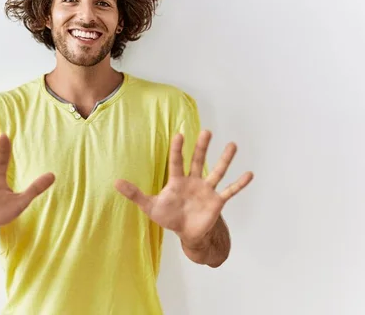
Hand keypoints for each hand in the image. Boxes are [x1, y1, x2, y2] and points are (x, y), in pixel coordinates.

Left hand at [114, 130, 252, 246]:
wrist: (187, 233)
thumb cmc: (169, 216)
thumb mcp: (150, 206)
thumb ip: (134, 194)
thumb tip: (115, 182)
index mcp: (177, 181)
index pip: (177, 162)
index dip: (177, 149)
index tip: (179, 135)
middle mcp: (194, 181)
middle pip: (198, 161)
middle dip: (201, 147)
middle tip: (206, 131)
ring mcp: (207, 190)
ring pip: (217, 171)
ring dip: (225, 159)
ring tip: (233, 145)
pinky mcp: (217, 202)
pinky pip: (230, 191)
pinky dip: (239, 184)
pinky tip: (249, 173)